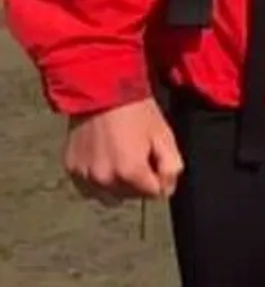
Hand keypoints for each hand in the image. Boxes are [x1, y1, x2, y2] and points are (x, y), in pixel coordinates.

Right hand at [64, 97, 182, 203]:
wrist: (101, 91)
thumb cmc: (137, 111)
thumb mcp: (164, 135)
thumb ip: (171, 167)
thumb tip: (166, 190)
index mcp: (129, 172)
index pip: (153, 194)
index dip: (159, 178)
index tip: (156, 160)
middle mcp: (104, 179)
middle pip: (130, 195)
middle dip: (139, 181)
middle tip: (140, 154)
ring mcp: (84, 175)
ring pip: (108, 195)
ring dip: (118, 184)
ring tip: (121, 157)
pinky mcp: (71, 169)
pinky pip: (88, 186)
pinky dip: (98, 179)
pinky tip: (104, 159)